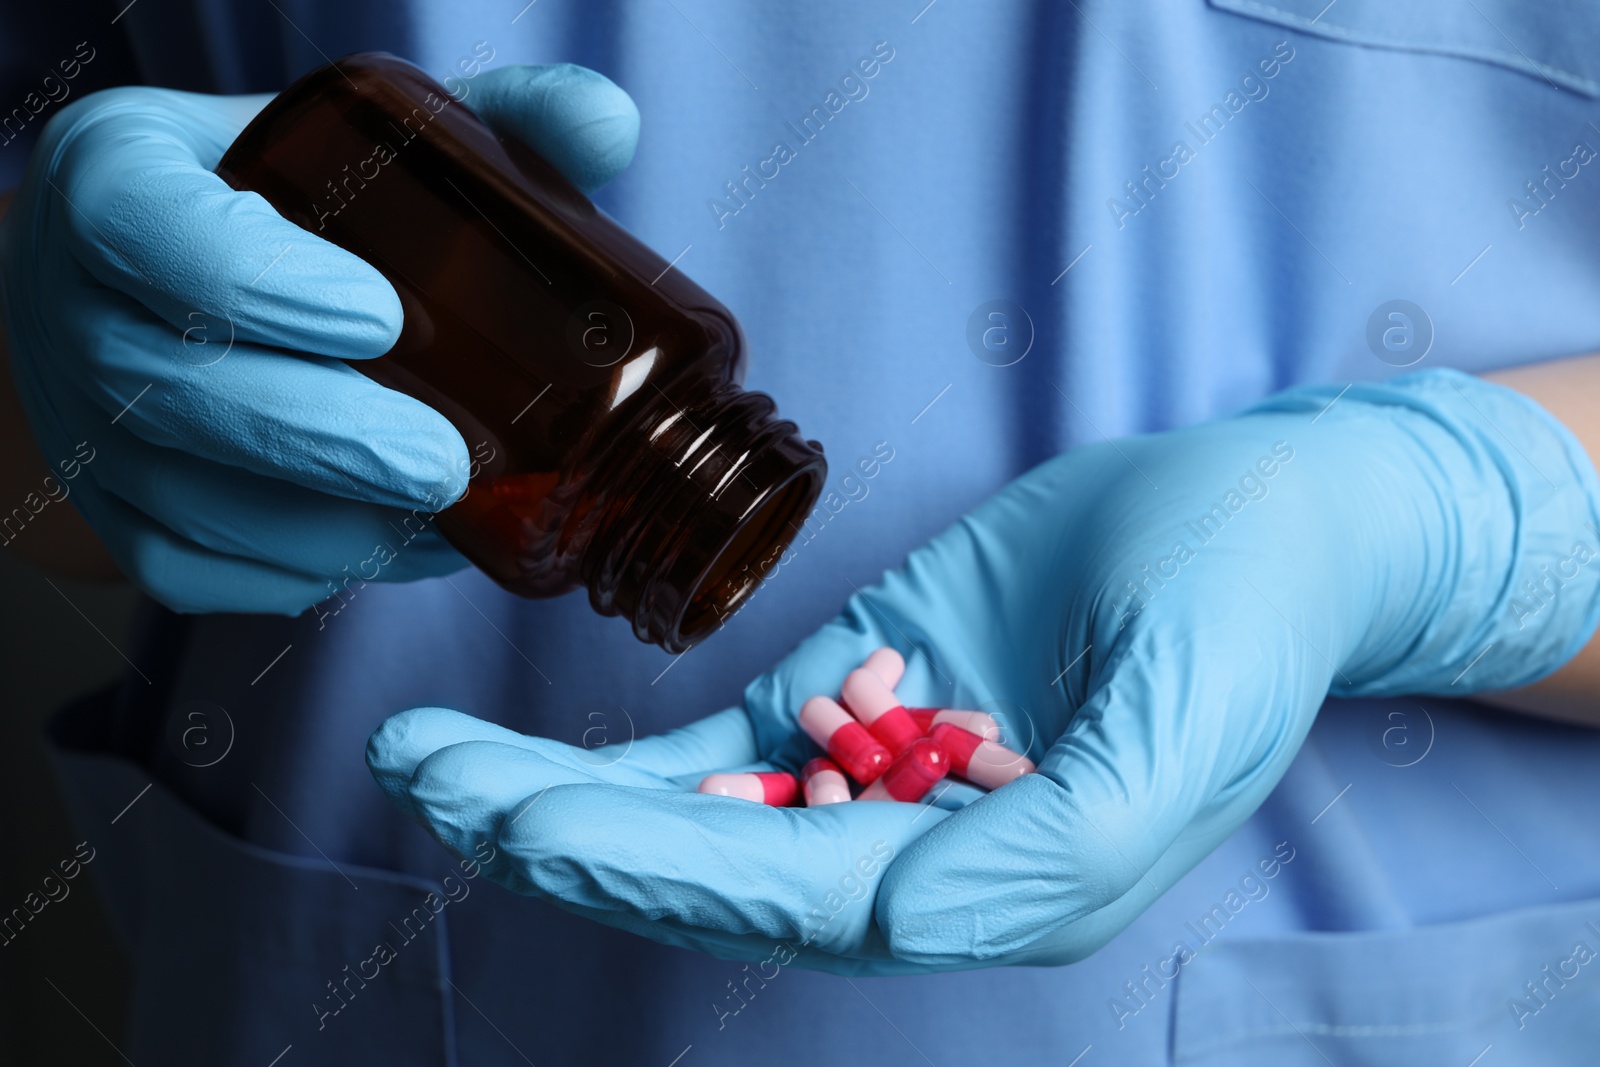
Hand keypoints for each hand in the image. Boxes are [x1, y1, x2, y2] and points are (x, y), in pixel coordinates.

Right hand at [0, 64, 637, 611]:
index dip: (259, 284)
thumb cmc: (271, 208)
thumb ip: (478, 126)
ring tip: (444, 516)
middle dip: (321, 439)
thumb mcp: (348, 140)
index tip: (380, 316)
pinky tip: (397, 546)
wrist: (149, 293)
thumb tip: (611, 124)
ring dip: (326, 526)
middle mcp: (74, 310)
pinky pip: (198, 570)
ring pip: (192, 503)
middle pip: (176, 393)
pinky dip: (304, 572)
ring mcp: (85, 429)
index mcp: (117, 185)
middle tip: (441, 465)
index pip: (153, 233)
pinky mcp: (117, 519)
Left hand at [369, 369, 1599, 971]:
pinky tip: (529, 763)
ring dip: (565, 799)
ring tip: (434, 766)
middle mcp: (919, 854)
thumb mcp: (1190, 722)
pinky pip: (727, 751)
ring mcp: (878, 778)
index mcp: (996, 888)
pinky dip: (628, 764)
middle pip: (713, 868)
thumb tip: (907, 923)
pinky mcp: (861, 701)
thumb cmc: (1245, 612)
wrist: (1261, 519)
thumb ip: (1062, 847)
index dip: (652, 863)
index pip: (792, 895)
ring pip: (698, 817)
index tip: (525, 820)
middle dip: (565, 833)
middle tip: (429, 783)